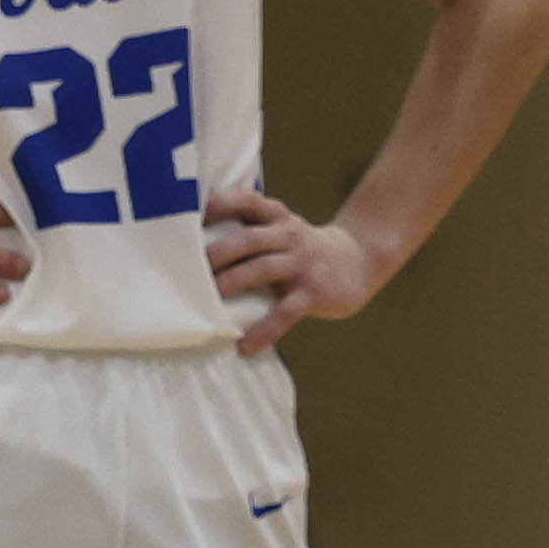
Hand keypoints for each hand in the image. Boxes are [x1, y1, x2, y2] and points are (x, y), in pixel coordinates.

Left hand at [201, 189, 386, 354]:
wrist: (358, 261)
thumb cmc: (302, 247)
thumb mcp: (282, 226)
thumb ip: (250, 227)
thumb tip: (194, 242)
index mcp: (277, 217)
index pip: (248, 201)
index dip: (220, 206)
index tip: (192, 219)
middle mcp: (289, 236)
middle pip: (249, 239)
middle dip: (218, 253)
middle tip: (189, 270)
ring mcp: (301, 264)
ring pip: (263, 270)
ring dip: (233, 283)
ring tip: (208, 300)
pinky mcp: (312, 293)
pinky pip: (285, 313)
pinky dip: (264, 330)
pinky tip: (245, 346)